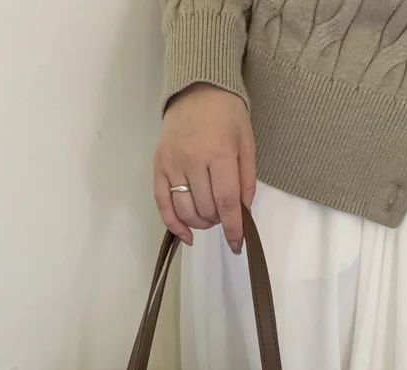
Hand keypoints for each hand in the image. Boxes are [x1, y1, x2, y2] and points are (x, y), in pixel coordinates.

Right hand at [154, 84, 255, 253]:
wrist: (197, 89)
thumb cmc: (227, 116)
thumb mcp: (247, 145)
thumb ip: (247, 181)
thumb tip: (242, 215)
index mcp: (220, 152)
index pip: (226, 201)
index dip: (233, 228)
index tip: (237, 244)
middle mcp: (193, 159)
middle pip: (205, 208)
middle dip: (218, 220)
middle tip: (224, 214)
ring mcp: (172, 163)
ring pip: (185, 210)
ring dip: (200, 223)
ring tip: (209, 217)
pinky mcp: (159, 166)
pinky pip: (162, 204)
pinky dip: (174, 225)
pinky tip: (186, 235)